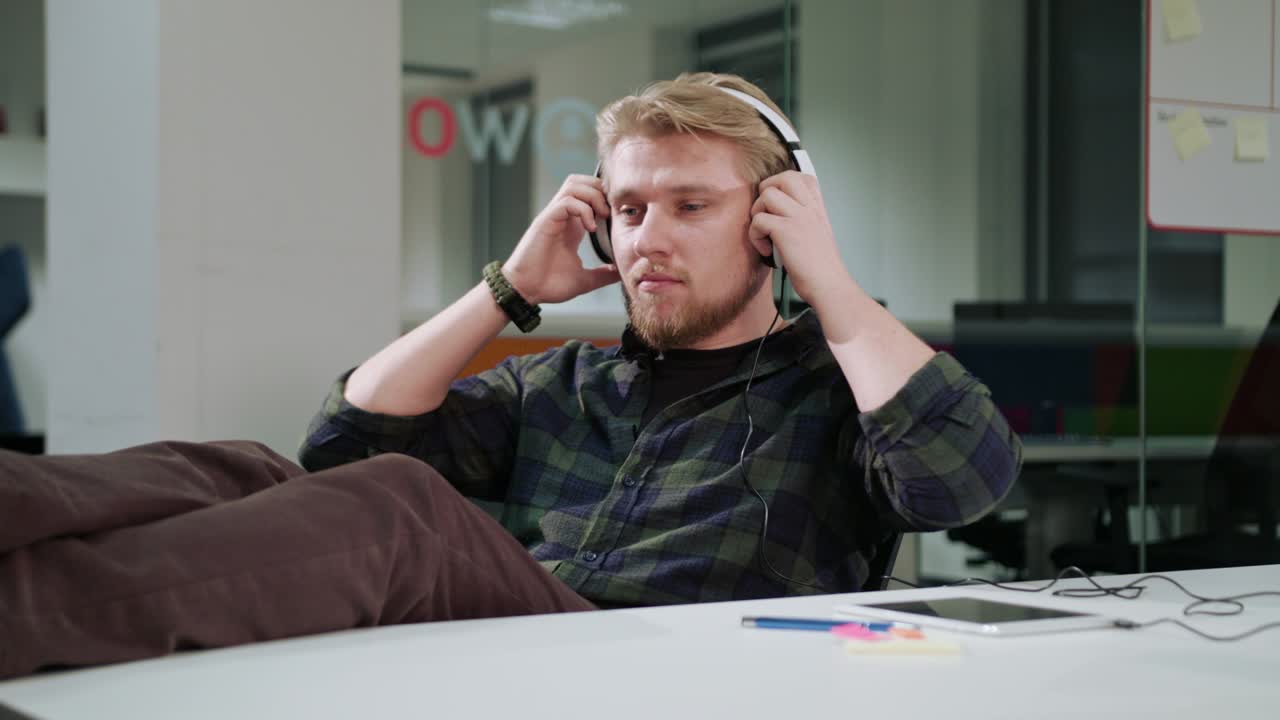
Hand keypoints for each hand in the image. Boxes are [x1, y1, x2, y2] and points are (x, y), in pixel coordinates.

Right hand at [502, 174, 619, 304]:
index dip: (607, 198)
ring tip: (602, 216)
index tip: (620, 216)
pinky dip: (583, 209)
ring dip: (593, 196)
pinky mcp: (545, 221)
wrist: (525, 292)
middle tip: (612, 212)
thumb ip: (603, 274)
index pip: (589, 194)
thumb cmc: (548, 285)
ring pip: (574, 185)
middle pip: (582, 181)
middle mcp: (563, 216)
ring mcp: (553, 216)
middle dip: (601, 190)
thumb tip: (621, 273)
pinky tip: (591, 228)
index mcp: (573, 225)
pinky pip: (566, 201)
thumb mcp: (584, 280)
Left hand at [748, 171, 850, 302]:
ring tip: (765, 235)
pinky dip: (756, 237)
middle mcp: (809, 208)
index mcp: (818, 209)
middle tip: (766, 213)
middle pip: (784, 177)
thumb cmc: (821, 269)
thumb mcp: (818, 236)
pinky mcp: (786, 231)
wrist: (830, 286)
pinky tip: (767, 252)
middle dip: (767, 191)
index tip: (779, 207)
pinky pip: (758, 220)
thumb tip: (778, 219)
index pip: (803, 178)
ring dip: (758, 214)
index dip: (784, 186)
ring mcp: (798, 217)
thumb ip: (803, 222)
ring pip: (766, 195)